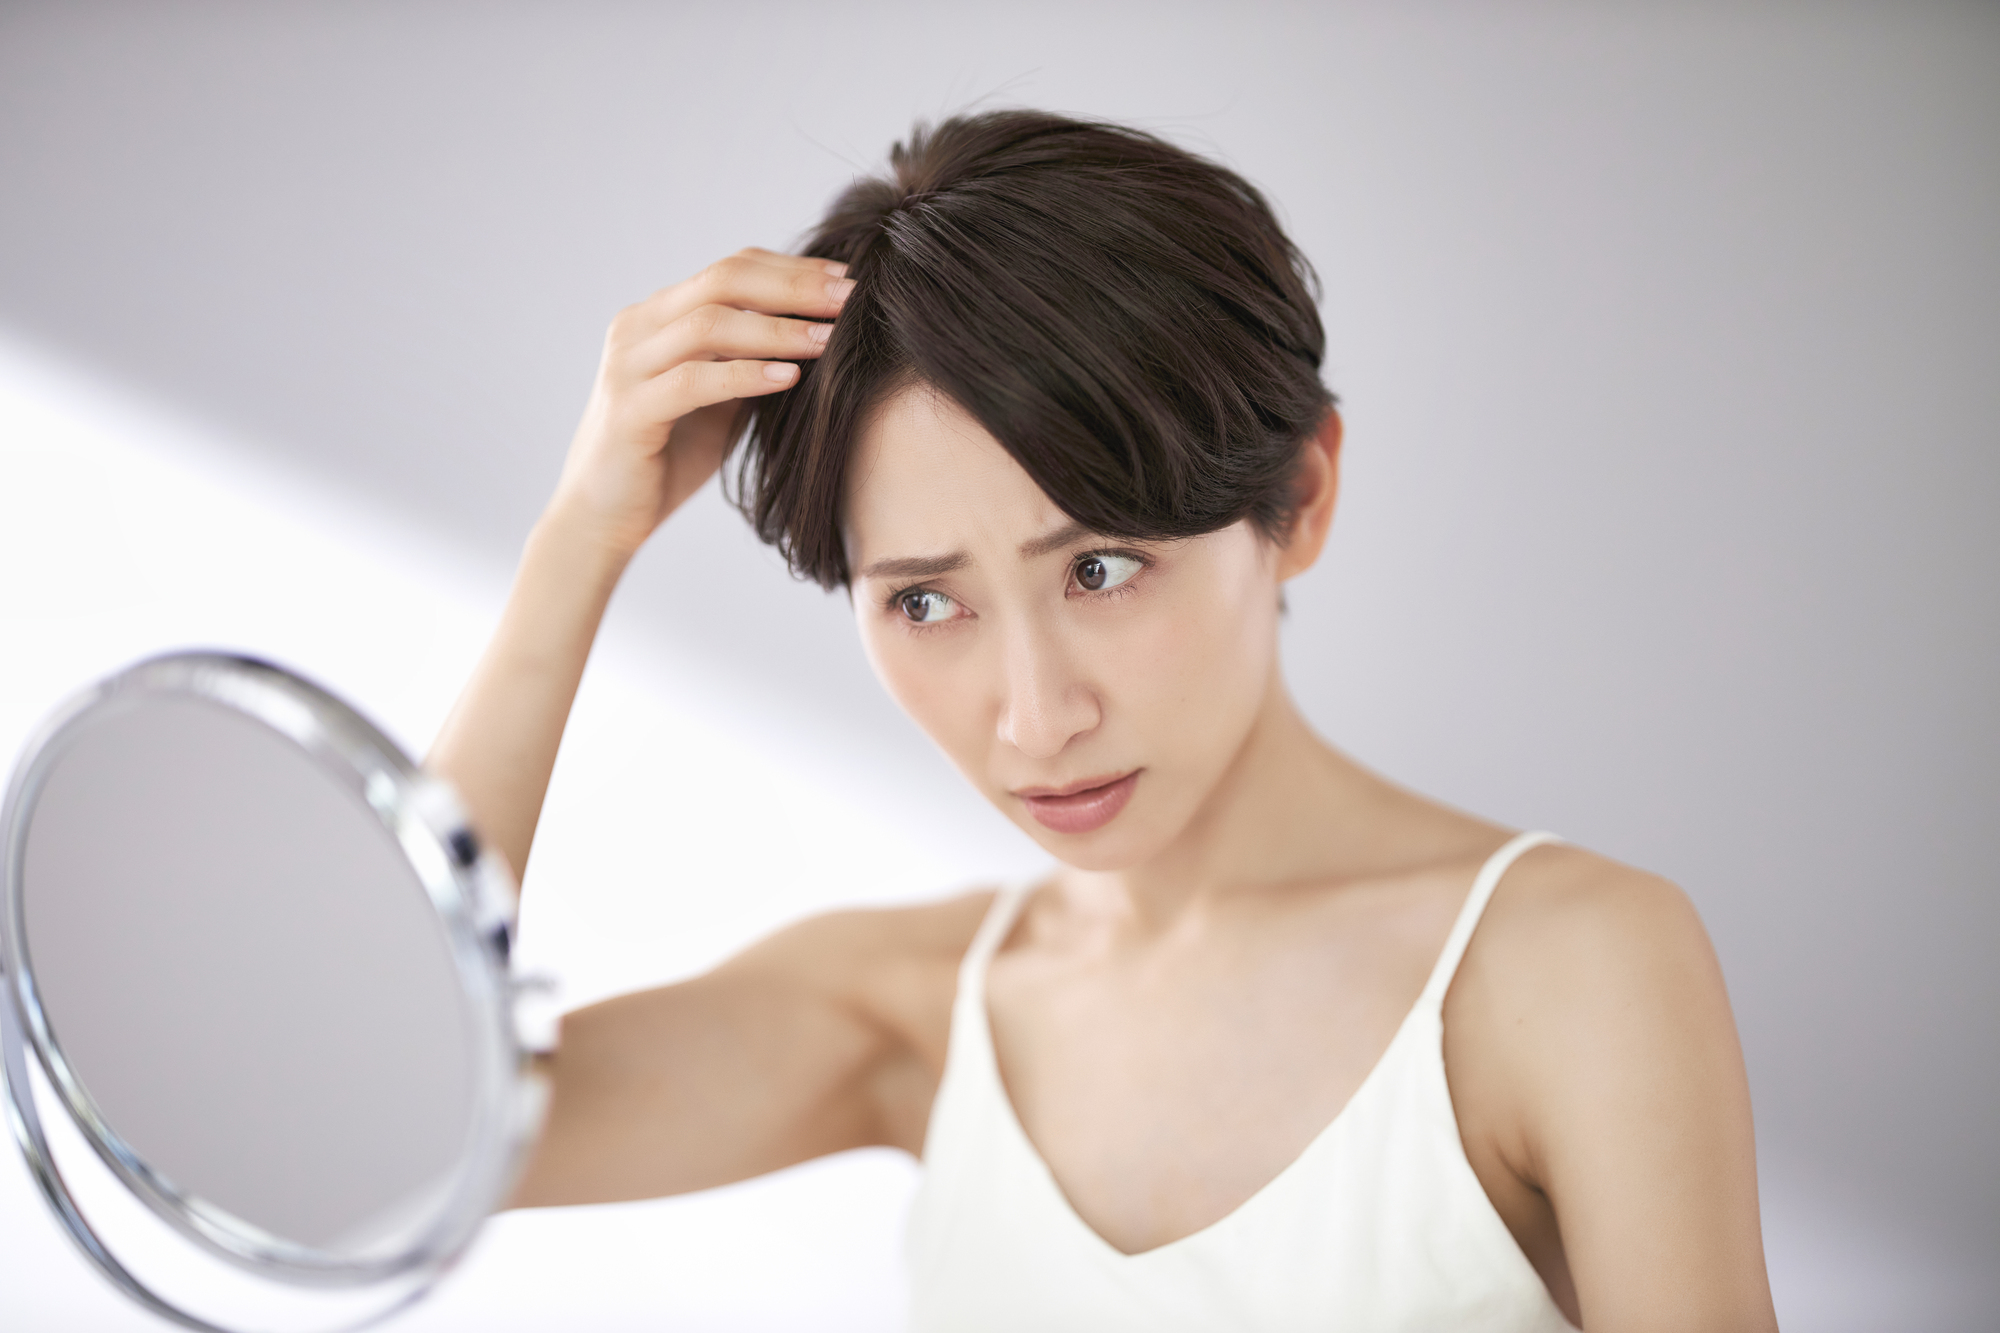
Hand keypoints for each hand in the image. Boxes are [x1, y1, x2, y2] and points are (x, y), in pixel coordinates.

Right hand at [546, 248, 850, 557]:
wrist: (604, 516)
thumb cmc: (669, 457)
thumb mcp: (721, 400)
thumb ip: (752, 361)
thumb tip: (823, 333)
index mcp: (658, 316)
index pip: (731, 270)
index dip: (792, 269)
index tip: (848, 278)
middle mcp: (637, 328)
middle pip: (723, 281)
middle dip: (793, 287)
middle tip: (850, 297)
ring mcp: (627, 366)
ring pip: (708, 325)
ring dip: (777, 329)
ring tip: (829, 338)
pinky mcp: (628, 411)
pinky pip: (693, 382)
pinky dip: (745, 375)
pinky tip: (791, 378)